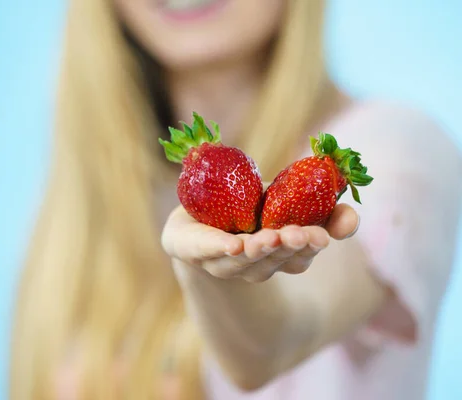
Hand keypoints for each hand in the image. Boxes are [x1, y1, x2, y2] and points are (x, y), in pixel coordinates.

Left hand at [161, 204, 359, 282]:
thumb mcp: (286, 200)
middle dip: (286, 248)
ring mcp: (222, 262)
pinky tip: (233, 245)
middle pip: (273, 261)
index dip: (310, 246)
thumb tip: (351, 219)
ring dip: (257, 251)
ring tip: (267, 238)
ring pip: (242, 263)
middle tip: (298, 234)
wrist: (195, 210)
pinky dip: (219, 249)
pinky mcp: (192, 250)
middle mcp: (251, 265)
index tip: (321, 235)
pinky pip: (206, 251)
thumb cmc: (247, 205)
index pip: (298, 258)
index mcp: (276, 256)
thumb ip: (323, 211)